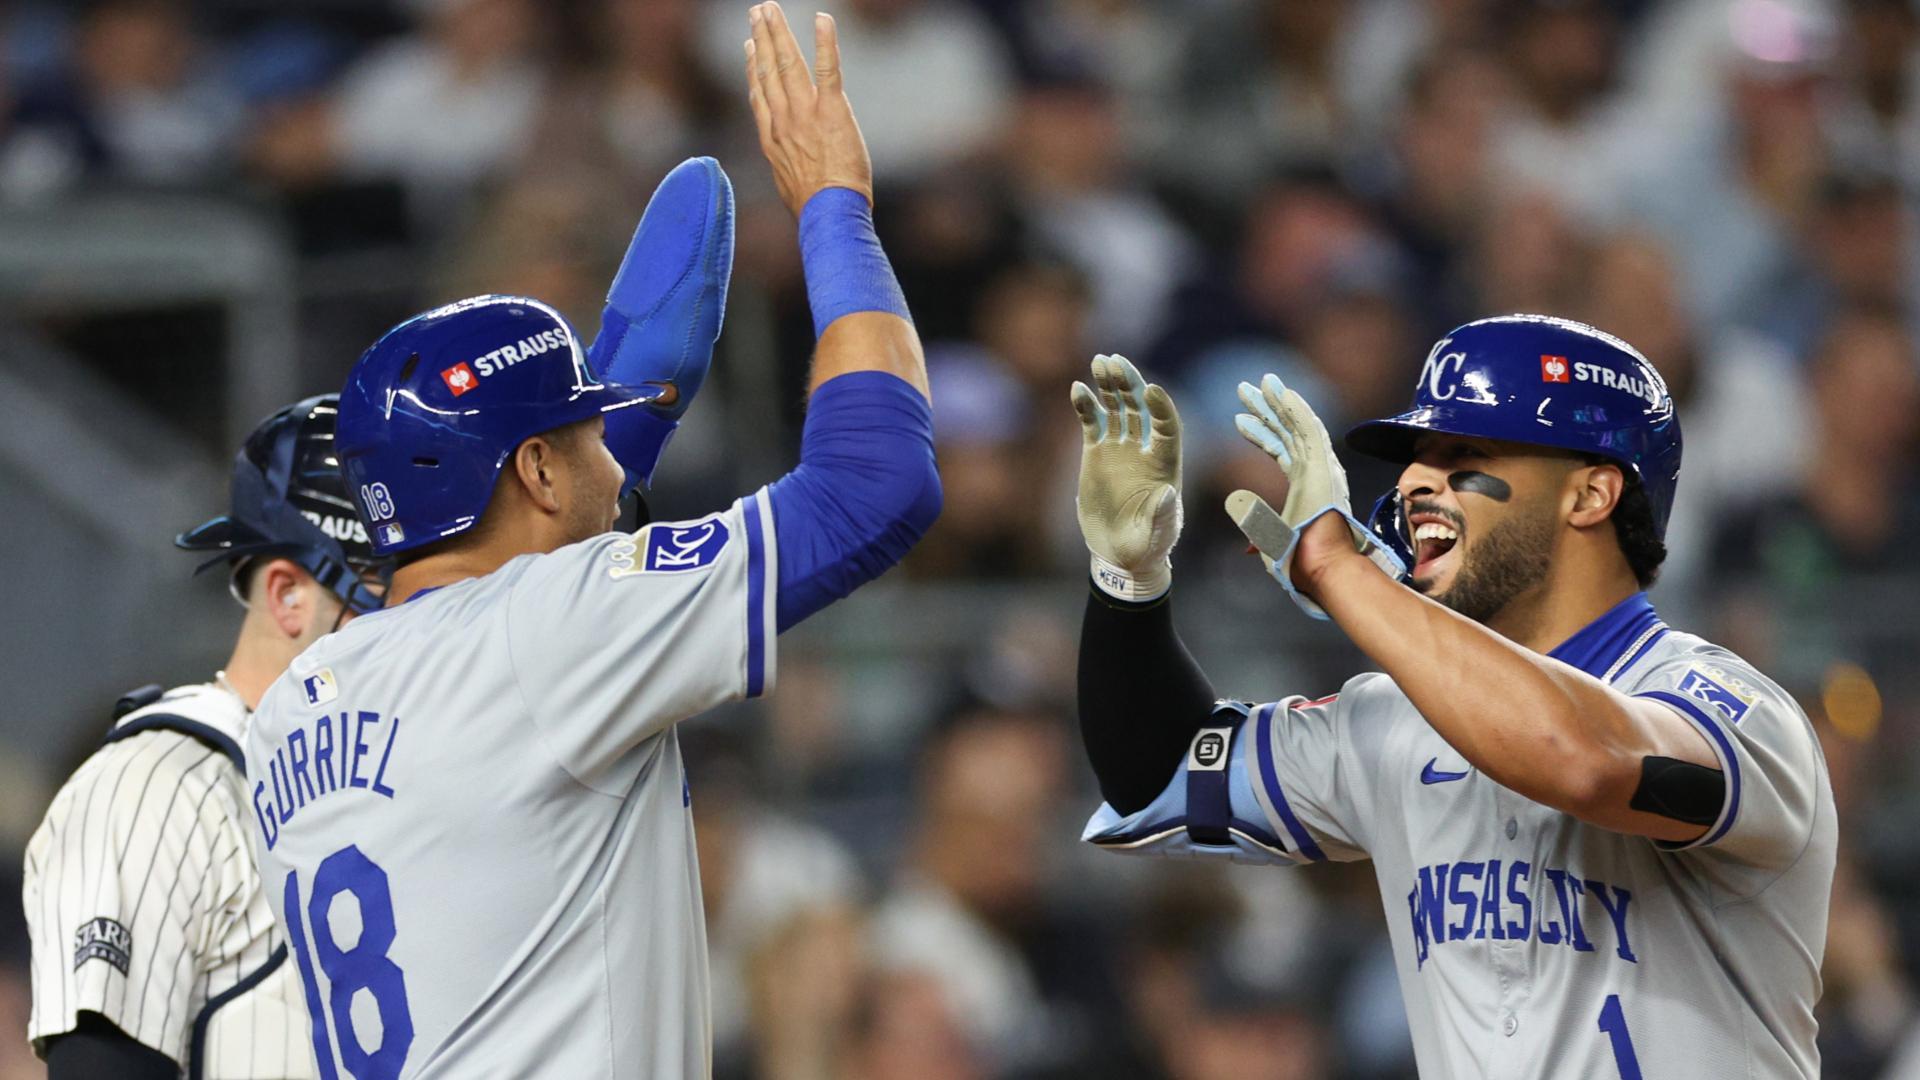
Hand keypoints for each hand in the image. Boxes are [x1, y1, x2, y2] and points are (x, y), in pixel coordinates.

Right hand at [744, 3, 873, 215]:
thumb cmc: (815, 210)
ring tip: (770, 9)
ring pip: (787, 64)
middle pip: (767, 70)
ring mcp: (805, 114)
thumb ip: (788, 166)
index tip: (749, 47)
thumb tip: (794, 170)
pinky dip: (825, 42)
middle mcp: (782, 121)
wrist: (828, 215)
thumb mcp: (789, 187)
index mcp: (771, 139)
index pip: (759, 95)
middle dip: (762, 37)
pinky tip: (822, 18)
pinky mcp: (831, 111)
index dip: (753, 67)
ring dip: (778, 32)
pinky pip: (827, 69)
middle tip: (757, 12)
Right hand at [1071, 354, 1181, 600]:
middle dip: (1130, 384)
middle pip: (1140, 409)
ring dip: (1109, 385)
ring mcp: (1120, 450)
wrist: (1121, 554)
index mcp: (1165, 465)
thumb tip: (1167, 493)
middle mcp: (1144, 451)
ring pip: (1117, 409)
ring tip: (1099, 361)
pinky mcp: (1097, 454)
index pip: (1168, 428)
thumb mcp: (1157, 535)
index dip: (1162, 408)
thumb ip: (1162, 515)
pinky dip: (1085, 405)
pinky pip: (1092, 423)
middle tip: (1116, 361)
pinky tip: (1078, 388)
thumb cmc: (1146, 546)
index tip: (1152, 389)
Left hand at [1228, 373, 1404, 617]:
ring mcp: (1322, 467)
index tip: (1238, 420)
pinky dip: (1297, 410)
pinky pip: (1310, 430)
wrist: (1320, 566)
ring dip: (1279, 401)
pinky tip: (1283, 392)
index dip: (1260, 433)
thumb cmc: (1299, 559)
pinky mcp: (1324, 466)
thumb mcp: (1269, 538)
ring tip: (1262, 380)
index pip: (1280, 450)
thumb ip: (1257, 527)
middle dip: (1266, 409)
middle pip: (1288, 431)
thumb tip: (1241, 531)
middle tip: (1245, 389)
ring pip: (1298, 425)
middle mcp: (1316, 471)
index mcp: (1305, 486)